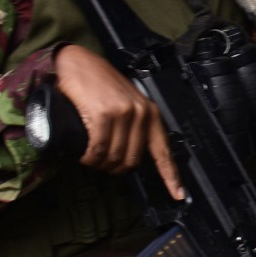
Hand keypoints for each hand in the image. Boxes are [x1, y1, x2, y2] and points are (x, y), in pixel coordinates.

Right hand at [53, 44, 183, 199]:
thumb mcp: (125, 102)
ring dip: (99, 164)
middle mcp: (140, 113)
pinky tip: (83, 155)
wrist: (77, 61)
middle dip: (115, 169)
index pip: (163, 151)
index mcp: (150, 113)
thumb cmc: (99, 83)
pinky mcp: (103, 115)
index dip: (171, 176)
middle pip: (132, 160)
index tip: (177, 195)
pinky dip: (89, 157)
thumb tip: (128, 153)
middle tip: (101, 164)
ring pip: (113, 157)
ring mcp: (123, 113)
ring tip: (89, 157)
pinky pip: (97, 149)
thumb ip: (132, 123)